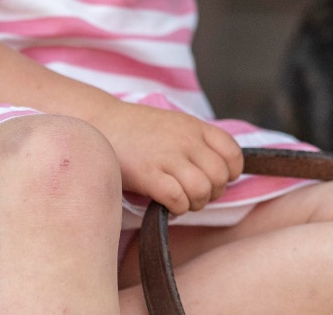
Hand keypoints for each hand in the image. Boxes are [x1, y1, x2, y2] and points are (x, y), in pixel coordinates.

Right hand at [91, 103, 243, 214]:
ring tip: (183, 202)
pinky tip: (167, 205)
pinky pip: (178, 200)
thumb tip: (219, 171)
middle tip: (196, 195)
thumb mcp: (175, 124)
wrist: (99, 123)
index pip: (233, 153)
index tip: (218, 179)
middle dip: (213, 193)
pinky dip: (177, 208)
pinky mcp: (148, 174)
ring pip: (202, 190)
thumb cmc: (137, 130)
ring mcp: (167, 157)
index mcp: (195, 127)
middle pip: (220, 177)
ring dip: (195, 204)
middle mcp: (185, 140)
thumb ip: (197, 141)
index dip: (231, 173)